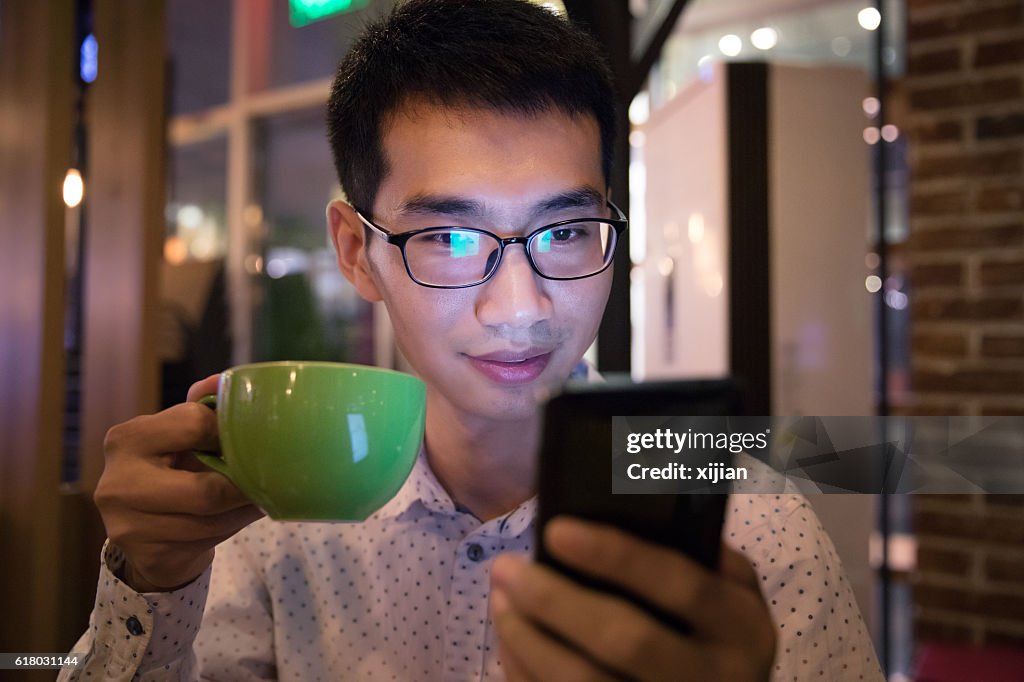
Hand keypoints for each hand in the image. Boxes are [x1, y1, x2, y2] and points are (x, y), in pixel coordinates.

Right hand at [93, 375, 264, 591]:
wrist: (146, 534)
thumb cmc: (173, 470)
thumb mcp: (181, 435)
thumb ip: (203, 407)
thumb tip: (224, 380)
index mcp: (127, 438)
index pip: (194, 424)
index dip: (230, 433)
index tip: (250, 437)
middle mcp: (117, 482)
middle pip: (206, 490)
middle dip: (245, 487)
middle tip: (271, 479)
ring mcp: (127, 526)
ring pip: (211, 520)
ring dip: (244, 510)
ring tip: (261, 497)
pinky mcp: (147, 557)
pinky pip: (206, 541)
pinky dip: (233, 528)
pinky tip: (238, 517)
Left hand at [489, 517, 775, 680]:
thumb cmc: (719, 639)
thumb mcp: (734, 598)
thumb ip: (705, 560)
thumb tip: (636, 510)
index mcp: (741, 629)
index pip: (680, 584)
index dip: (617, 556)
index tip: (556, 529)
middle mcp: (713, 679)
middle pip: (626, 639)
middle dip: (555, 600)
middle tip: (506, 567)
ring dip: (528, 639)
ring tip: (499, 600)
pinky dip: (526, 671)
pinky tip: (510, 639)